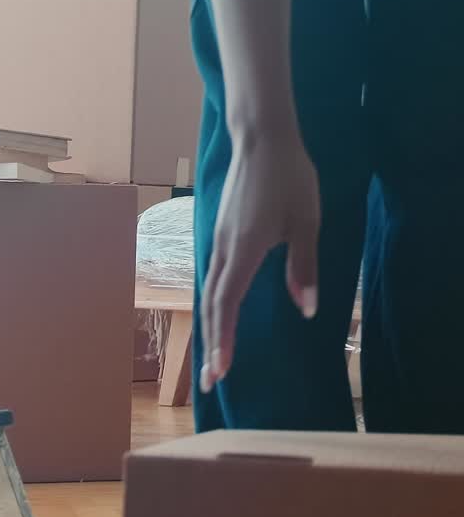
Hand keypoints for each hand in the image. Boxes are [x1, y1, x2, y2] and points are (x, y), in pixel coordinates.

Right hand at [200, 127, 320, 393]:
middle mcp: (225, 248)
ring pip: (211, 288)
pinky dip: (214, 299)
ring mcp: (219, 236)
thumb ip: (303, 267)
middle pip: (213, 303)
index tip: (218, 373)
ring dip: (211, 322)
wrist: (261, 137)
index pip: (227, 305)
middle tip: (210, 380)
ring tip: (215, 351)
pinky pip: (214, 272)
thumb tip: (305, 310)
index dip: (223, 341)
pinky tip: (221, 306)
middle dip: (211, 343)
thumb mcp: (306, 223)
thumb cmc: (289, 177)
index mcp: (245, 250)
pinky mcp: (222, 227)